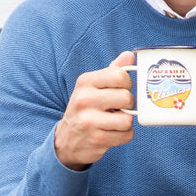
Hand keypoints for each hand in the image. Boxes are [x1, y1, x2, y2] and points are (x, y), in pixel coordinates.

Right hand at [54, 51, 135, 169]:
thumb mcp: (93, 87)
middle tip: (119, 108)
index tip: (121, 89)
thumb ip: (112, 71)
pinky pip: (126, 135)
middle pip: (127, 97)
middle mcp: (84, 99)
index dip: (127, 83)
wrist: (66, 140)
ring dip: (126, 122)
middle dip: (129, 105)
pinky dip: (124, 135)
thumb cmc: (86, 109)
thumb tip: (130, 55)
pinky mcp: (96, 140)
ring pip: (128, 119)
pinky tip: (113, 132)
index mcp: (85, 82)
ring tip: (115, 121)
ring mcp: (89, 121)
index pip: (120, 75)